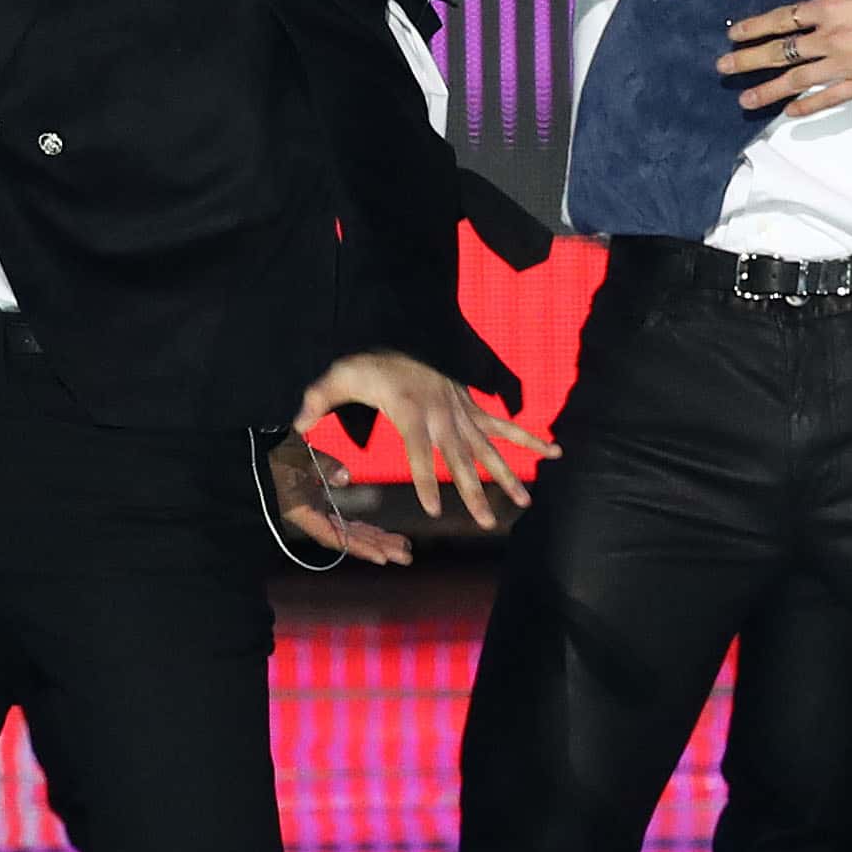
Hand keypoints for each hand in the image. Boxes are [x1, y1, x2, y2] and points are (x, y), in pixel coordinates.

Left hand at [273, 350, 553, 565]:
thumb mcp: (341, 375)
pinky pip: (504, 425)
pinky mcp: (473, 407)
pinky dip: (530, 438)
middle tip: (488, 524)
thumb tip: (296, 422)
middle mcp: (442, 414)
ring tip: (525, 504)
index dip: (426, 482)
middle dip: (473, 493)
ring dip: (506, 477)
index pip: (419, 454)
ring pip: (488, 449)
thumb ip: (319, 399)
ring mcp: (462, 411)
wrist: (405, 328)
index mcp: (411, 411)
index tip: (435, 511)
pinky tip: (554, 452)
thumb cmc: (372, 360)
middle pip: (460, 460)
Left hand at [721, 0, 851, 117]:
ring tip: (745, 100)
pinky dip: (808, 106)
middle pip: (780, 53)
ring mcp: (846, 64)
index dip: (753, 28)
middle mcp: (830, 38)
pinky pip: (829, 97)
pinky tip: (790, 112)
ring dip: (769, 91)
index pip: (780, 20)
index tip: (732, 36)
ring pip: (798, 80)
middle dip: (748, 62)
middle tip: (723, 68)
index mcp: (828, 7)